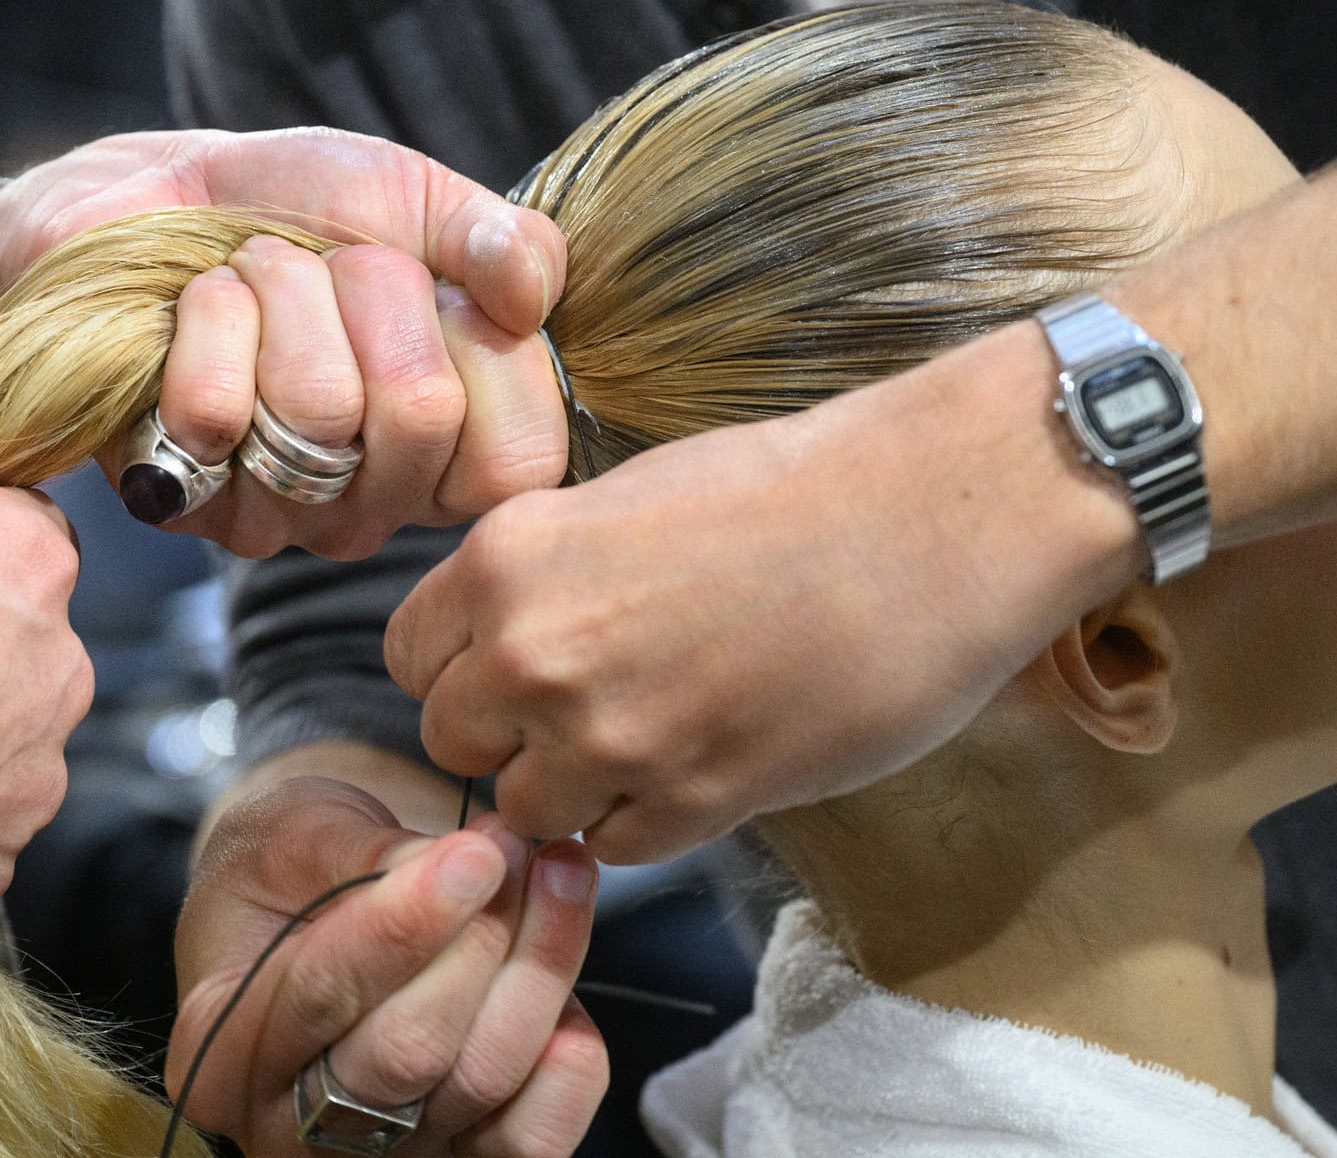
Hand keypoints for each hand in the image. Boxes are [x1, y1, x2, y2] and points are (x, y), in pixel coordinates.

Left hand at [0, 128, 572, 558]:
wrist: (149, 194)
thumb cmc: (299, 205)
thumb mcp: (422, 203)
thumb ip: (506, 246)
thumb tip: (531, 296)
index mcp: (459, 446)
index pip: (516, 458)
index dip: (481, 350)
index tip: (436, 289)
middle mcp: (379, 503)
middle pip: (421, 416)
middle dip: (368, 290)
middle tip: (326, 268)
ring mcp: (282, 516)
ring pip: (318, 408)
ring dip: (279, 295)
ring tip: (254, 282)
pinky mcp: (184, 502)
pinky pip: (217, 413)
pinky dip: (205, 317)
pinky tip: (194, 314)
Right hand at [167, 777, 605, 1157]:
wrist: (314, 906)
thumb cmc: (291, 868)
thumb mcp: (292, 832)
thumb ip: (361, 853)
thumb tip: (461, 865)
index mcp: (218, 1047)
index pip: (320, 993)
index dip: (408, 922)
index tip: (478, 852)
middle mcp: (286, 1125)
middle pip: (410, 1051)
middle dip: (481, 939)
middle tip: (517, 847)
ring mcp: (377, 1156)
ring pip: (480, 1080)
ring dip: (539, 968)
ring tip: (559, 875)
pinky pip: (531, 1140)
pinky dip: (569, 1067)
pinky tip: (568, 985)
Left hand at [386, 324, 1144, 862]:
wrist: (927, 521)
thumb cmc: (792, 489)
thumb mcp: (629, 495)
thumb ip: (543, 571)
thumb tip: (500, 631)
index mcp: (508, 559)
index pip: (408, 657)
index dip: (460, 667)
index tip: (512, 664)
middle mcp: (535, 653)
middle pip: (453, 742)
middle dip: (508, 735)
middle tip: (588, 704)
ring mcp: (611, 737)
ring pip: (527, 811)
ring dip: (574, 789)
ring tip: (653, 734)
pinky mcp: (694, 802)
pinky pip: (615, 847)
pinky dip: (645, 819)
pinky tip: (704, 757)